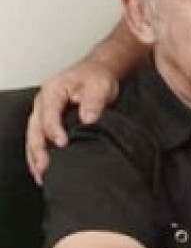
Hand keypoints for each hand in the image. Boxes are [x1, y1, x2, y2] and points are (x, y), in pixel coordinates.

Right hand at [26, 61, 119, 182]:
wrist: (97, 73)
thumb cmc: (96, 78)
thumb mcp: (99, 86)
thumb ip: (94, 101)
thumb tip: (88, 118)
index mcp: (53, 91)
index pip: (49, 114)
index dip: (54, 130)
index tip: (62, 143)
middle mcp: (42, 102)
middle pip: (34, 128)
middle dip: (38, 149)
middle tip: (45, 167)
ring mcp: (42, 113)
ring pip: (33, 137)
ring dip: (35, 156)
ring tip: (41, 174)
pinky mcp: (46, 121)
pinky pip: (37, 139)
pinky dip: (37, 155)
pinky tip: (41, 169)